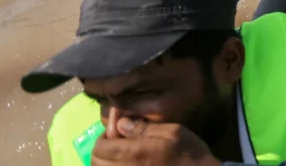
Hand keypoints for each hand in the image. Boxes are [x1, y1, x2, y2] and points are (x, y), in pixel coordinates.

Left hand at [92, 117, 219, 165]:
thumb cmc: (189, 154)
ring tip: (123, 155)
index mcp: (135, 154)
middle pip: (96, 161)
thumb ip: (144, 128)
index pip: (100, 146)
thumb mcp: (173, 132)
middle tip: (119, 142)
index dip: (105, 136)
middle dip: (103, 149)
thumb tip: (120, 123)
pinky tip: (128, 163)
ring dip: (106, 162)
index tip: (119, 131)